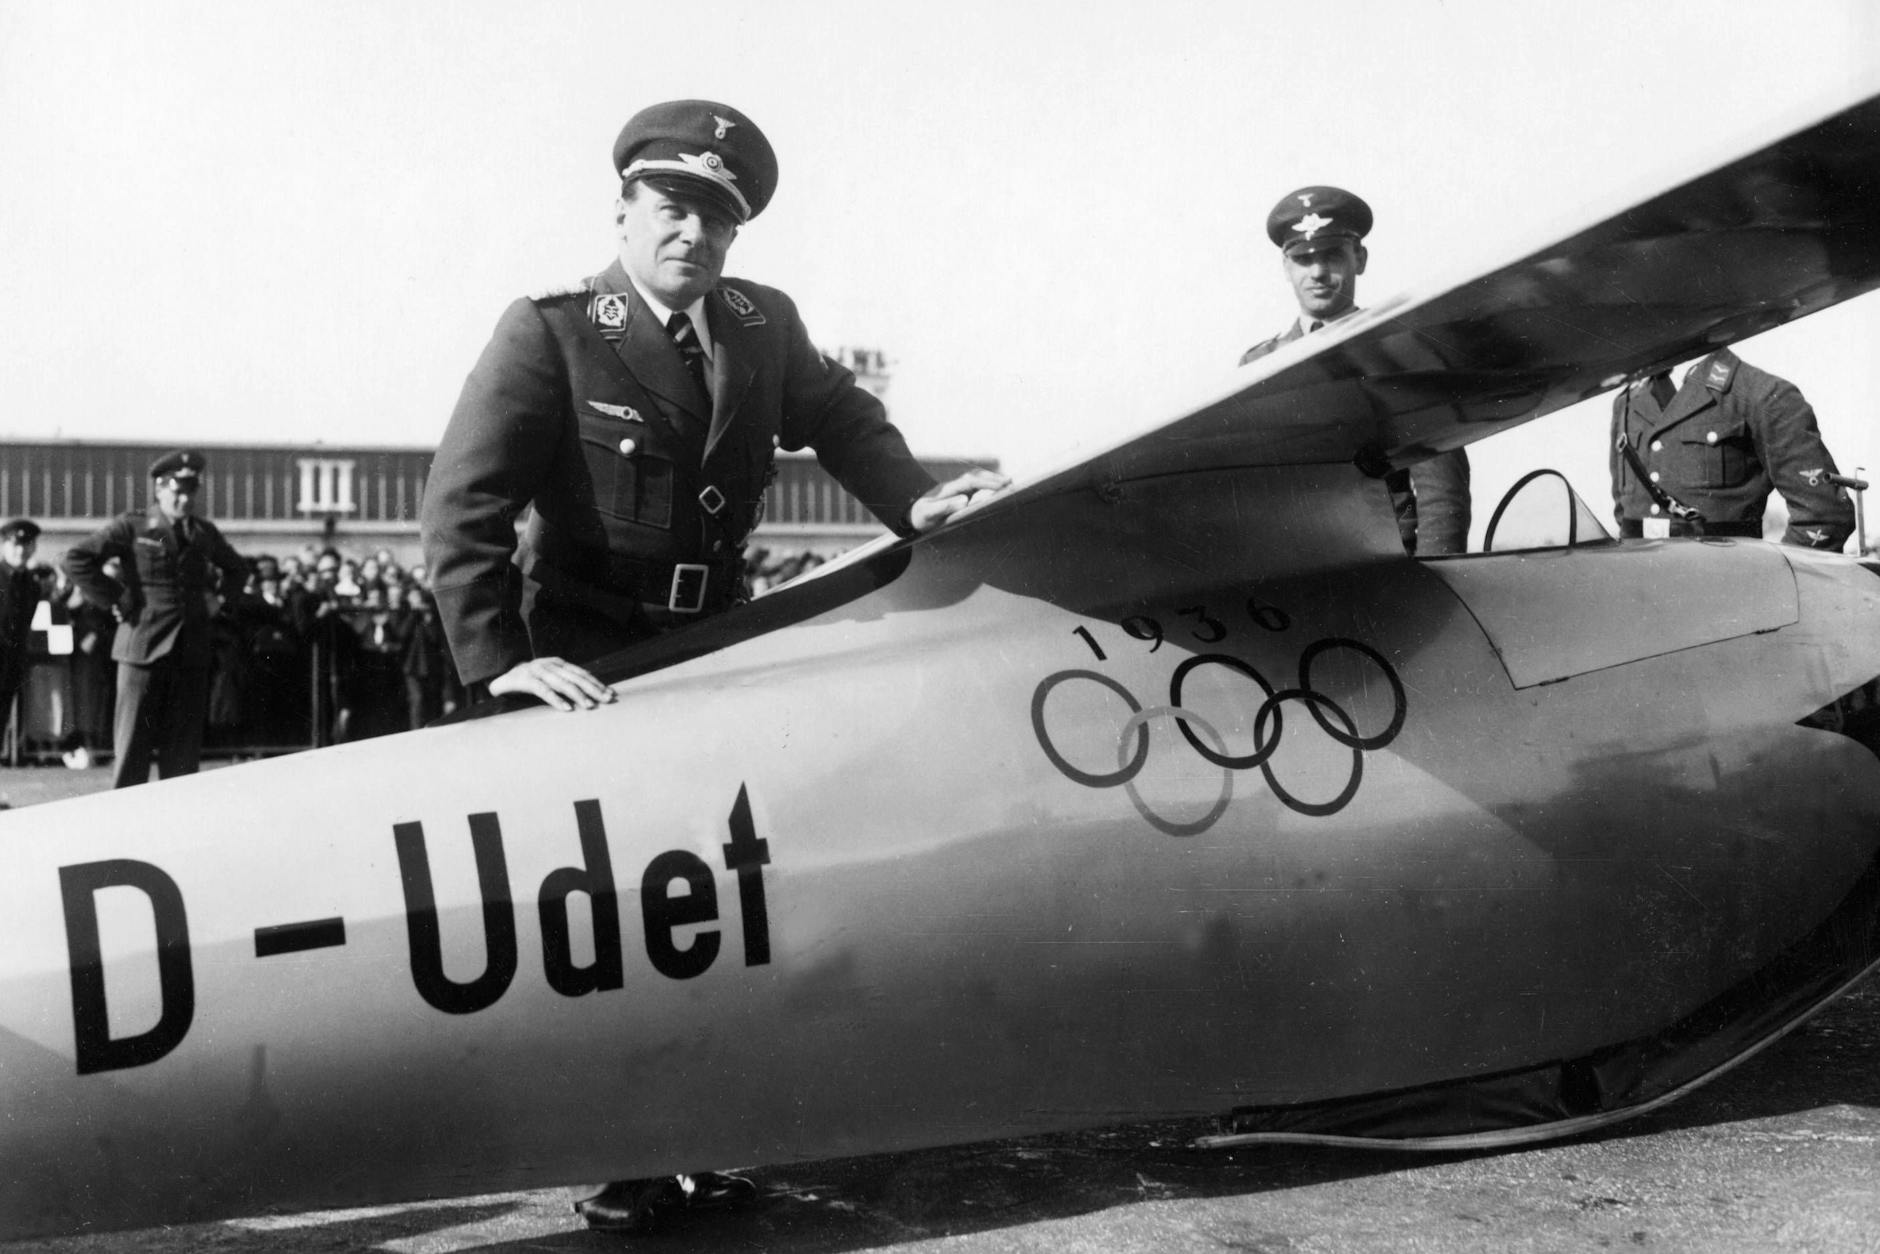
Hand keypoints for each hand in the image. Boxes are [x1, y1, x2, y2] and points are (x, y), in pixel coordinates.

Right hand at [488, 656, 618, 711]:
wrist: (501, 677)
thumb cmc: (529, 680)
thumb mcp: (549, 677)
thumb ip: (566, 680)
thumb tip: (590, 689)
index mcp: (557, 663)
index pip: (581, 673)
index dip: (596, 683)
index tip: (610, 693)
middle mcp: (550, 665)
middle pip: (576, 677)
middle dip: (593, 689)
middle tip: (606, 700)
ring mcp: (537, 671)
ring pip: (562, 683)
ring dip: (578, 695)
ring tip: (590, 706)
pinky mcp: (525, 680)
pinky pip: (543, 690)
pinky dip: (556, 699)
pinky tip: (566, 708)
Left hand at [909, 468, 1012, 532]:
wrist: (911, 514)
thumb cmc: (920, 516)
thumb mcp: (929, 514)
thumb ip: (945, 507)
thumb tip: (965, 501)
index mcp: (948, 489)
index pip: (971, 482)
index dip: (986, 482)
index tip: (1001, 486)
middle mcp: (954, 486)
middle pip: (976, 476)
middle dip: (993, 478)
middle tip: (1011, 483)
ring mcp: (956, 488)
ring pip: (977, 479)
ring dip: (992, 480)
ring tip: (1008, 485)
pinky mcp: (958, 493)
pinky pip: (976, 486)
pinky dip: (987, 485)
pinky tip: (997, 491)